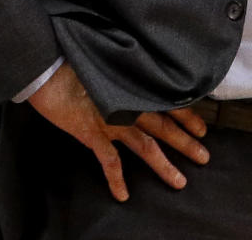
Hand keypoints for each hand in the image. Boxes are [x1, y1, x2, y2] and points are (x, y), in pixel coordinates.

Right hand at [26, 63, 208, 201]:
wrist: (47, 65)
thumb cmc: (76, 56)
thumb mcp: (108, 59)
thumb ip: (126, 71)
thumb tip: (138, 74)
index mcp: (134, 85)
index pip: (168, 101)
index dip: (187, 116)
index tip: (202, 127)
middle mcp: (128, 104)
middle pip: (164, 127)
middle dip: (185, 143)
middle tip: (204, 156)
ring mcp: (112, 120)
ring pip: (146, 146)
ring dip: (164, 165)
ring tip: (180, 181)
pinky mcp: (92, 133)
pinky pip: (109, 161)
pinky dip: (116, 179)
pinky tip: (123, 195)